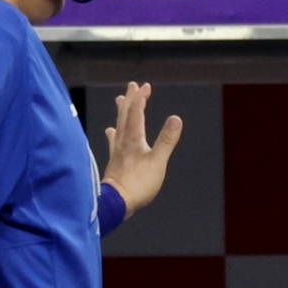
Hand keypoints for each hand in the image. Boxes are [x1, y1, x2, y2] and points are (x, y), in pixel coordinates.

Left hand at [102, 81, 182, 218]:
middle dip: (130, 99)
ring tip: (119, 101)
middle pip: (125, 115)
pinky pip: (113, 141)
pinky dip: (114, 133)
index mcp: (134, 139)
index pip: (137, 113)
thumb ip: (166, 140)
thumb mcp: (158, 161)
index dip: (141, 98)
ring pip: (119, 125)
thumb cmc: (138, 184)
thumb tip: (176, 118)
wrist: (116, 202)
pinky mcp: (114, 161)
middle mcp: (123, 141)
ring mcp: (117, 151)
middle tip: (131, 86)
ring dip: (121, 112)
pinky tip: (111, 132)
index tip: (145, 86)